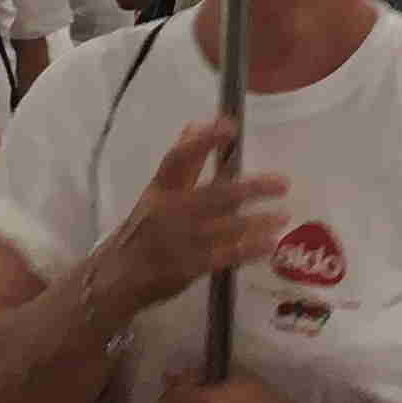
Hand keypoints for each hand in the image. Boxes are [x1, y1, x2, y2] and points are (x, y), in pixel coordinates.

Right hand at [94, 121, 291, 320]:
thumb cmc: (143, 230)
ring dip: (257, 220)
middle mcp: (169, 211)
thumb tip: (195, 125)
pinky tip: (269, 244)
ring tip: (284, 214)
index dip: (203, 140)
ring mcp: (180, 241)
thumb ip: (182, 164)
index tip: (230, 125)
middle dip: (251, 188)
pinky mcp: (188, 267)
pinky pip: (224, 256)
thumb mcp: (156, 194)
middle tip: (284, 182)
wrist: (118, 277)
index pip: (179, 159)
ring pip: (225, 226)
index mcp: (160, 189)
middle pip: (215, 194)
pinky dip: (248, 249)